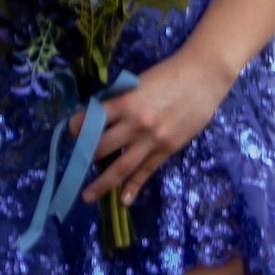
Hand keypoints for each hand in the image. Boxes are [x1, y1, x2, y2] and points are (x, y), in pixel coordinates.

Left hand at [81, 51, 233, 208]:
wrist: (203, 77)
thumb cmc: (168, 74)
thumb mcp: (137, 83)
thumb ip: (121, 101)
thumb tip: (101, 116)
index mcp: (125, 102)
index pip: (92, 119)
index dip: (76, 126)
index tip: (71, 131)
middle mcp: (135, 124)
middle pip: (101, 146)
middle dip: (84, 156)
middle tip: (75, 162)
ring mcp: (152, 139)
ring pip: (120, 166)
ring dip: (102, 183)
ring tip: (87, 196)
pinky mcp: (166, 149)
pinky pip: (146, 171)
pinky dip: (133, 187)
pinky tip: (123, 200)